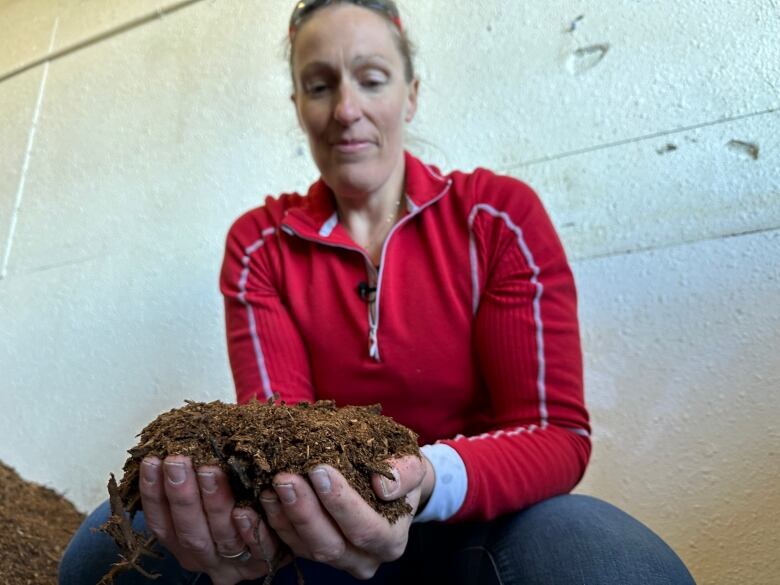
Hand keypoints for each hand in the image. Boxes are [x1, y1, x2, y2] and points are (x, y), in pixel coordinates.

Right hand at [139, 455, 286, 584]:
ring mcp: (234, 562)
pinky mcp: (265, 561)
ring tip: (211, 471)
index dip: (153, 493)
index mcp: (184, 541)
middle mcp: (205, 555)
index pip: (162, 522)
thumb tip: (181, 433)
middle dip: (182, 495)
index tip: (152, 460)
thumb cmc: (234, 514)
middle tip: (178, 460)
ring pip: (223, 537)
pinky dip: (252, 529)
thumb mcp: (206, 500)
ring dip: (215, 504)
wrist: (270, 557)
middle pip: (190, 532)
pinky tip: (248, 508)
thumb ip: (195, 476)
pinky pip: (260, 548)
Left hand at [260, 454, 432, 578]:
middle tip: (285, 478)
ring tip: (269, 486)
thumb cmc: (401, 473)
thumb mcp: (414, 466)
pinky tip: (256, 502)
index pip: (364, 528)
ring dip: (282, 517)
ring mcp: (336, 559)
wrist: (391, 484)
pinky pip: (287, 545)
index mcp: (390, 540)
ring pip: (304, 548)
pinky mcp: (312, 551)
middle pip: (329, 545)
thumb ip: (406, 473)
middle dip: (304, 511)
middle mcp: (363, 558)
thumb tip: (383, 486)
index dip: (340, 502)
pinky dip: (270, 525)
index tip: (319, 470)